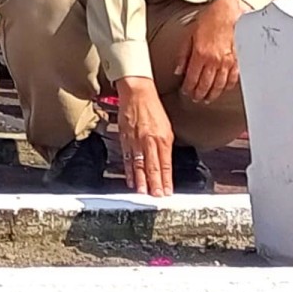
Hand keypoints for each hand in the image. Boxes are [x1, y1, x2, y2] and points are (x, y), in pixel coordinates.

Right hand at [116, 77, 174, 196]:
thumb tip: (165, 164)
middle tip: (156, 198)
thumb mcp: (167, 127)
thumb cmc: (153, 109)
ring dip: (141, 181)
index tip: (167, 193)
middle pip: (153, 168)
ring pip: (139, 165)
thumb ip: (166, 147)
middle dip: (155, 185)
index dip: (166, 181)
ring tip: (143, 194)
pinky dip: (129, 171)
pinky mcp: (125, 139)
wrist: (137, 93)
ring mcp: (136, 141)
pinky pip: (127, 158)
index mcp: (163, 139)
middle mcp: (150, 141)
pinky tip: (131, 180)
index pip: (165, 165)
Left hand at [175, 0, 244, 103]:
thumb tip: (178, 70)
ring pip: (219, 85)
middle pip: (206, 85)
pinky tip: (223, 89)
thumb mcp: (189, 34)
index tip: (186, 91)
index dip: (188, 88)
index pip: (192, 78)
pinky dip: (227, 87)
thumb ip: (183, 54)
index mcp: (200, 54)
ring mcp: (227, 62)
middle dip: (199, 94)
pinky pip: (233, 79)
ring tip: (207, 98)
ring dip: (212, 94)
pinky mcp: (238, 61)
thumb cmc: (209, 19)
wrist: (229, 11)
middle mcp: (214, 60)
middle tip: (196, 98)